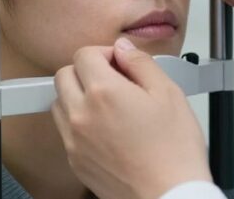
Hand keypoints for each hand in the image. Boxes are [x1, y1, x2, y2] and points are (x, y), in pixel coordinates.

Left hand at [52, 39, 211, 198]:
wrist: (169, 196)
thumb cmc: (174, 152)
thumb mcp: (168, 93)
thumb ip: (141, 63)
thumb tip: (124, 50)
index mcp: (104, 92)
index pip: (84, 54)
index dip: (105, 53)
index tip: (120, 63)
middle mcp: (81, 115)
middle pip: (64, 75)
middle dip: (86, 71)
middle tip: (112, 80)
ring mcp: (74, 140)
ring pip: (59, 103)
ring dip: (77, 96)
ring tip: (108, 105)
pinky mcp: (75, 161)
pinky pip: (65, 131)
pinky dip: (79, 122)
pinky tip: (107, 129)